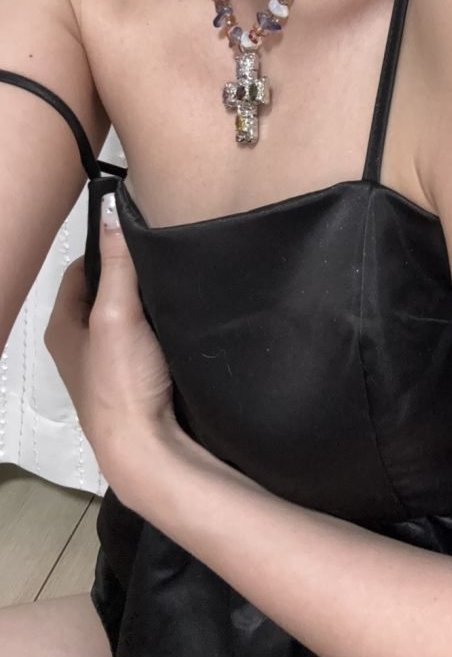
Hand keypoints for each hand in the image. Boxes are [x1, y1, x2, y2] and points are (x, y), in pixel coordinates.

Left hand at [44, 191, 175, 486]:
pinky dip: (162, 325)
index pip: (79, 271)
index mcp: (62, 328)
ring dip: (149, 300)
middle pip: (104, 293)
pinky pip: (147, 338)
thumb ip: (117, 263)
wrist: (147, 447)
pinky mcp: (137, 379)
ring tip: (177, 279)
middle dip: (130, 274)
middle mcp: (80, 345)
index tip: (138, 235)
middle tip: (163, 254)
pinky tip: (183, 316)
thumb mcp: (116, 314)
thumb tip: (111, 209)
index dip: (104, 249)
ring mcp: (109, 365)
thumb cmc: (121, 381)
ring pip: (128, 317)